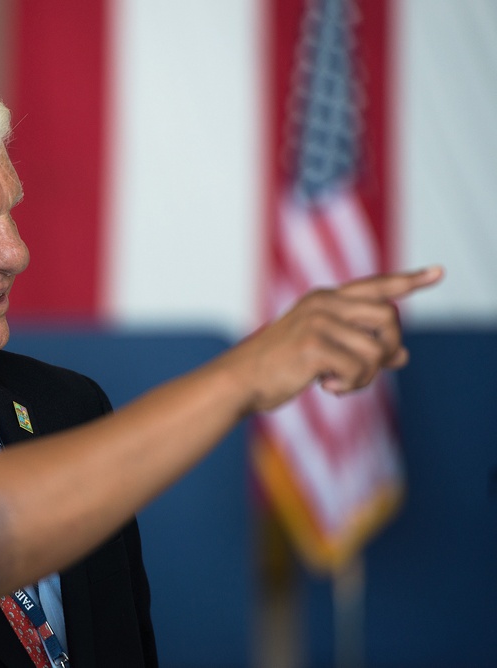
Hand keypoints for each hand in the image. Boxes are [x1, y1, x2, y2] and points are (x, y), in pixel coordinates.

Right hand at [228, 266, 443, 412]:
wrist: (239, 381)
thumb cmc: (277, 367)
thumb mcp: (322, 353)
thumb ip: (360, 348)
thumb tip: (403, 356)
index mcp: (324, 299)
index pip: (375, 285)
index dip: (408, 280)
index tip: (437, 273)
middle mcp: (324, 303)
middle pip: (390, 317)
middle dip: (387, 349)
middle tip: (363, 370)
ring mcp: (318, 321)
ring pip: (378, 349)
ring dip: (366, 376)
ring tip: (338, 383)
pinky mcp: (314, 345)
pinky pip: (360, 369)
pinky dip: (350, 385)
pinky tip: (326, 387)